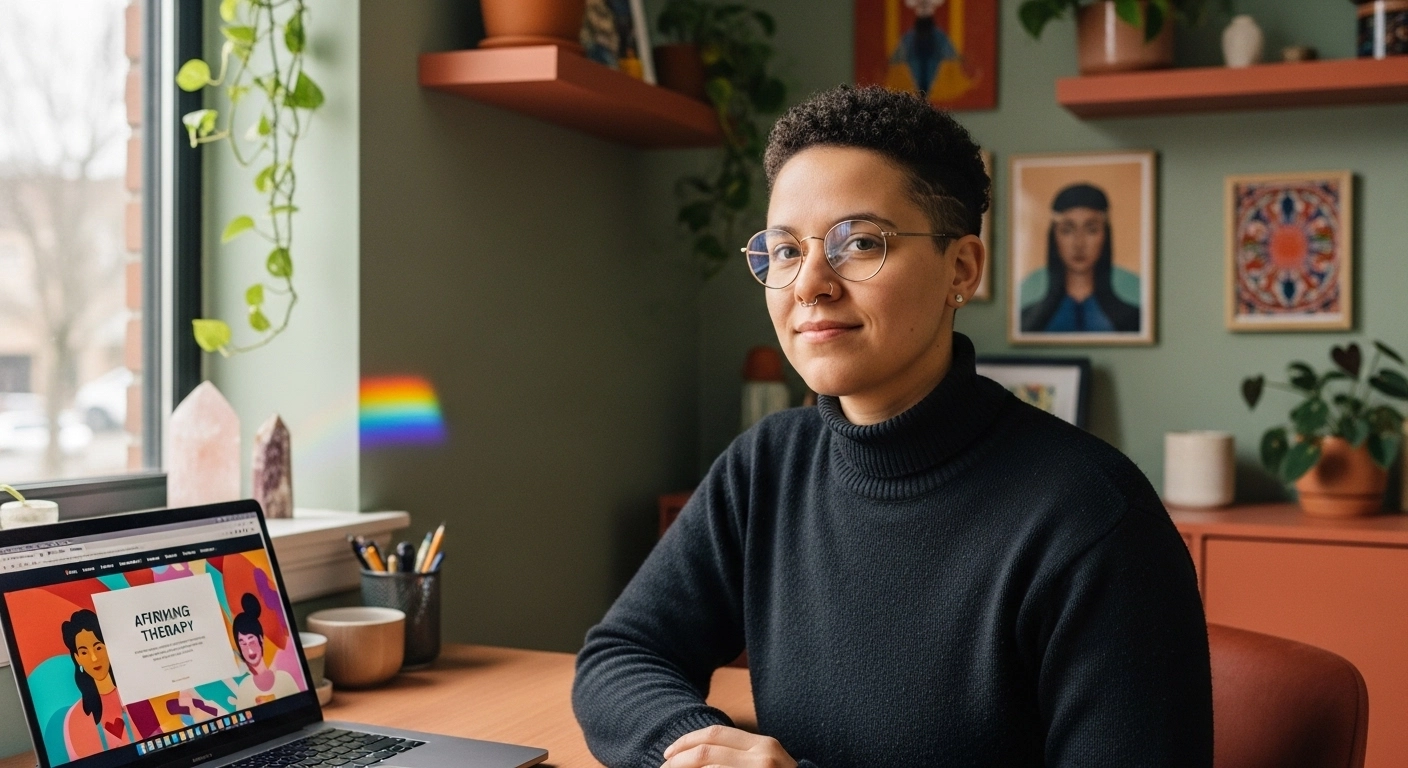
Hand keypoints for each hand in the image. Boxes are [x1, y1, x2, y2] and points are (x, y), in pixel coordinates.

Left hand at [661, 725, 797, 767]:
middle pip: (707, 751)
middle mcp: (763, 757)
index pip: (715, 735)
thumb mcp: (765, 765)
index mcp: (763, 745)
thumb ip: (739, 756)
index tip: (668, 753)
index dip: (686, 742)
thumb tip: (695, 755)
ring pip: (709, 767)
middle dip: (678, 760)